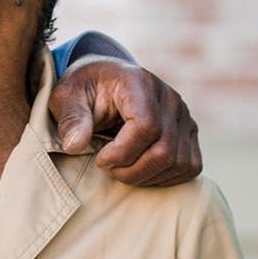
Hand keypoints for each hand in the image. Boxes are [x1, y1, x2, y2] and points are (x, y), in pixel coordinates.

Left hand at [48, 55, 201, 186]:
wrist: (104, 80)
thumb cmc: (85, 89)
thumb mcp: (67, 96)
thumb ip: (71, 118)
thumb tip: (75, 146)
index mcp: (139, 83)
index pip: (146, 127)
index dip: (122, 152)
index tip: (99, 157)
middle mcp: (169, 98)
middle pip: (164, 151)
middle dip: (131, 171)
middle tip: (107, 167)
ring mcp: (184, 116)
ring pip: (178, 163)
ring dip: (146, 177)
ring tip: (120, 168)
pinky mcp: (189, 132)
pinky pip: (190, 166)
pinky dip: (165, 178)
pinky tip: (140, 171)